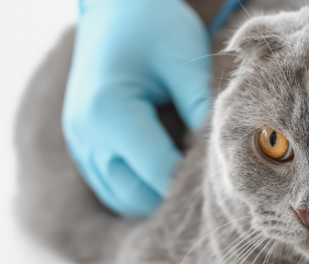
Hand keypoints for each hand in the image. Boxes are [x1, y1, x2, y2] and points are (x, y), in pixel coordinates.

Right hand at [64, 0, 212, 215]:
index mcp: (110, 113)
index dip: (196, 180)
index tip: (228, 174)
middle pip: (140, 196)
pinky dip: (140, 187)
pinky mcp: (82, 147)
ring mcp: (80, 145)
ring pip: (124, 198)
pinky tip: (168, 168)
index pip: (160, 172)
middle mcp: (86, 136)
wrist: (112, 6)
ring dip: (157, 194)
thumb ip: (202, 109)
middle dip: (178, 192)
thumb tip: (226, 154)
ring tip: (191, 174)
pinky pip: (113, 187)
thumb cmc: (153, 25)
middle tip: (214, 179)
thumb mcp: (183, 60)